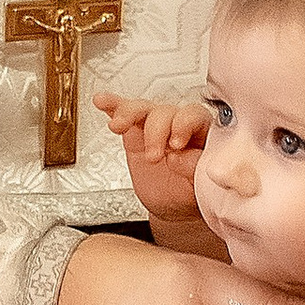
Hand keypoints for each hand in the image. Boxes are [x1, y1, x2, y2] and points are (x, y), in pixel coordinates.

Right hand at [94, 88, 209, 225]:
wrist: (173, 203)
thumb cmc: (190, 190)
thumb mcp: (199, 186)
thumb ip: (195, 169)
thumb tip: (181, 158)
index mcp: (201, 132)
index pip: (193, 116)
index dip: (183, 125)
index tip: (175, 144)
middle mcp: (178, 124)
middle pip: (165, 112)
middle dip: (155, 132)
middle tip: (153, 156)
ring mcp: (155, 126)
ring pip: (143, 108)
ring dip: (129, 114)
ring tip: (118, 125)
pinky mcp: (134, 132)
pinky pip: (123, 112)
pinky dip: (112, 105)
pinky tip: (102, 101)